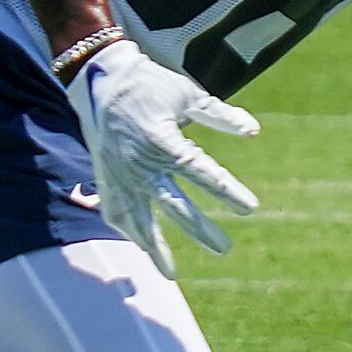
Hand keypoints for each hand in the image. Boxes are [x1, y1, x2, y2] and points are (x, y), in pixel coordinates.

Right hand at [64, 39, 258, 277]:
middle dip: (201, 231)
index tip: (249, 208)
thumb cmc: (147, 84)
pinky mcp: (105, 177)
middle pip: (175, 206)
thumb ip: (220, 115)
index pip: (202, 173)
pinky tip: (142, 246)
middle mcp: (140, 164)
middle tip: (224, 249)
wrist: (98, 78)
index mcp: (163, 141)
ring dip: (156, 248)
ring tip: (171, 273)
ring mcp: (120, 174)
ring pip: (140, 219)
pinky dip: (128, 230)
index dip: (227, 191)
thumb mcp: (187, 94)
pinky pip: (116, 211)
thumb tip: (253, 130)